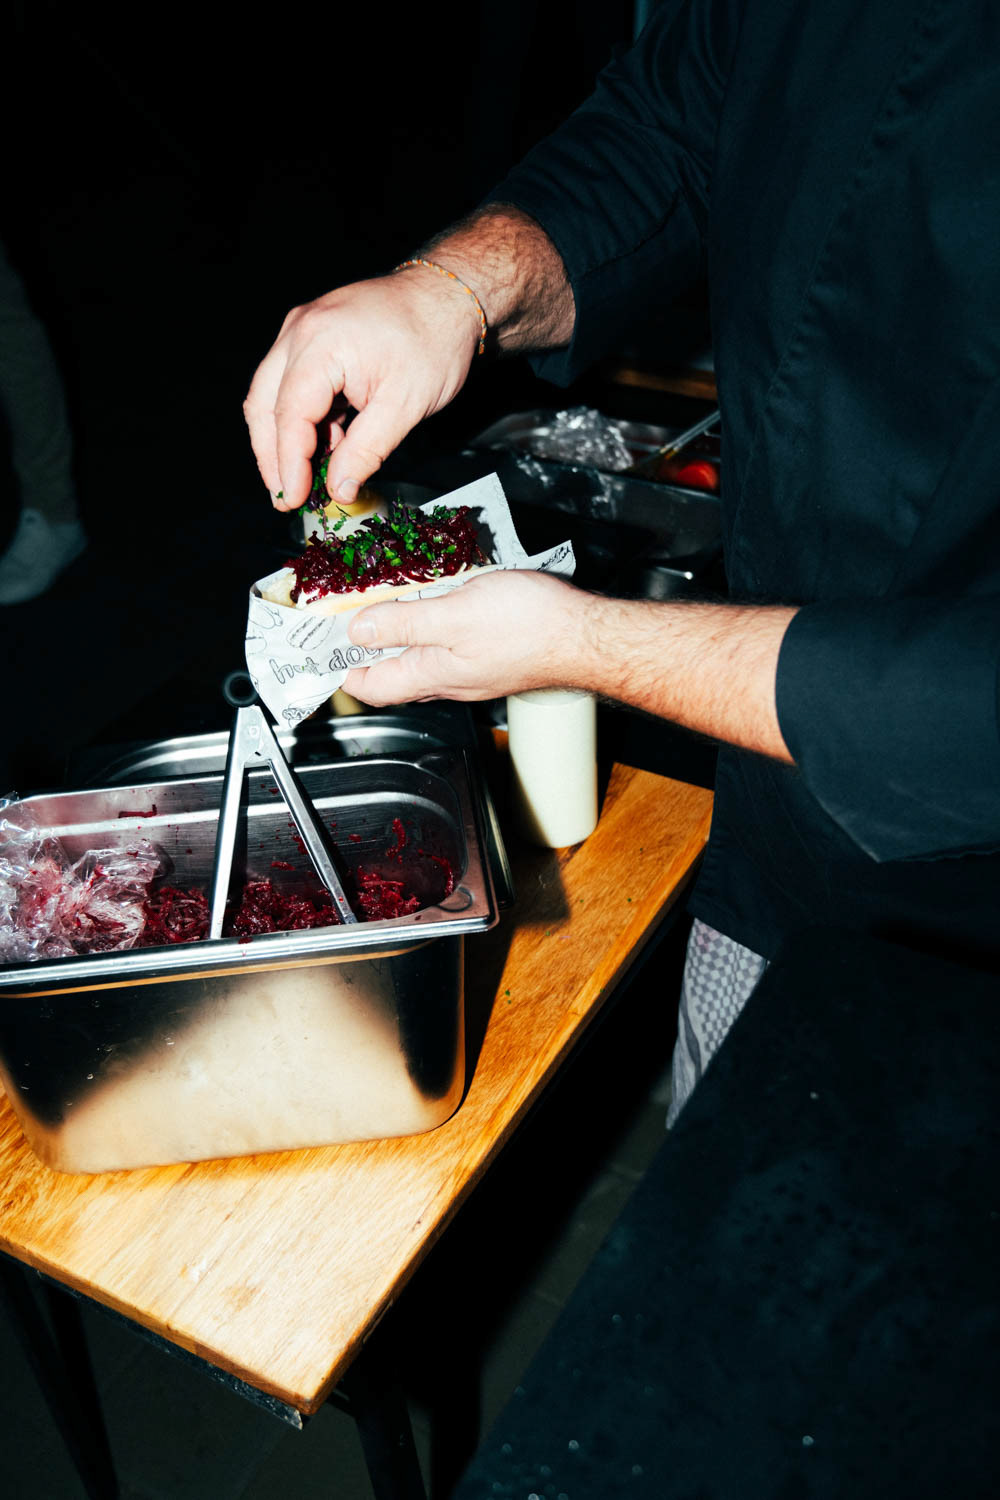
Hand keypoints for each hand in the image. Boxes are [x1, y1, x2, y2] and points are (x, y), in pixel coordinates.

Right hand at [243, 271, 481, 511]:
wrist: (449, 296)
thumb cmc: (434, 341)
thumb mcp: (404, 406)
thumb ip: (366, 451)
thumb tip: (338, 491)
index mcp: (319, 344)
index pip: (289, 416)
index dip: (287, 464)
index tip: (291, 499)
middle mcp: (300, 331)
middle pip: (264, 404)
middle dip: (271, 455)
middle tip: (285, 497)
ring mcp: (302, 330)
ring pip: (271, 394)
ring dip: (283, 439)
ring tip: (301, 480)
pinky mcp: (313, 336)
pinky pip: (292, 383)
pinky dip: (301, 419)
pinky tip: (321, 449)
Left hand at [342, 570, 584, 704]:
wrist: (587, 635)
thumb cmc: (530, 626)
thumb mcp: (453, 615)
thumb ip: (402, 624)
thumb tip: (357, 630)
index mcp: (431, 675)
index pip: (368, 687)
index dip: (339, 666)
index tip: (320, 642)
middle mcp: (447, 681)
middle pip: (389, 673)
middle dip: (362, 646)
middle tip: (343, 613)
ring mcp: (469, 670)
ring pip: (417, 657)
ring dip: (395, 632)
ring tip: (380, 600)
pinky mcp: (488, 655)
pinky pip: (445, 646)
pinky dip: (427, 625)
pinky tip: (432, 600)